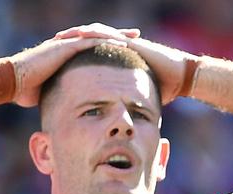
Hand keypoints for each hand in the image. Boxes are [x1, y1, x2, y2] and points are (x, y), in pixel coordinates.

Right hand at [9, 25, 138, 106]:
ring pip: (96, 36)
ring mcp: (65, 44)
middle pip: (99, 38)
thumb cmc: (28, 90)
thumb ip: (64, 94)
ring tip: (133, 36)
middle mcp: (68, 46)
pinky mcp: (63, 47)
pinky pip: (88, 41)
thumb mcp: (53, 92)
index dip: (111, 48)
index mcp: (68, 56)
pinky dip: (104, 41)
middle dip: (118, 36)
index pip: (94, 49)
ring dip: (115, 35)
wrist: (12, 82)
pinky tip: (119, 42)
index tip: (128, 50)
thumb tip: (71, 109)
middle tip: (137, 35)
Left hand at [55, 26, 197, 102]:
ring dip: (76, 34)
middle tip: (50, 44)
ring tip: (60, 37)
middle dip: (69, 41)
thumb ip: (126, 104)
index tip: (55, 60)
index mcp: (116, 60)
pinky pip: (108, 34)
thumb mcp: (137, 97)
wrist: (181, 77)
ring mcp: (124, 43)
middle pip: (87, 40)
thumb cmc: (165, 89)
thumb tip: (117, 122)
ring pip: (94, 33)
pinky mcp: (130, 42)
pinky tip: (80, 35)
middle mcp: (118, 48)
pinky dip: (93, 33)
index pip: (89, 53)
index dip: (72, 55)